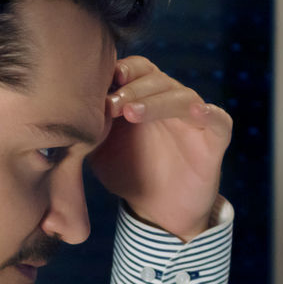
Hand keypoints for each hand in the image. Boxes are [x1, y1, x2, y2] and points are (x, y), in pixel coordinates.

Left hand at [88, 56, 232, 241]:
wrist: (158, 213)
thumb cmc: (129, 175)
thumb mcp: (99, 152)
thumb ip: (87, 130)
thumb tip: (64, 113)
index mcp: (143, 98)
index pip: (135, 70)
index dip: (119, 71)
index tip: (98, 83)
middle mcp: (170, 102)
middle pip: (156, 78)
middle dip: (131, 88)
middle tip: (110, 105)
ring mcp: (194, 119)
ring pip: (182, 96)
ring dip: (156, 101)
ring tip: (132, 113)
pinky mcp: (215, 138)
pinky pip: (218, 119)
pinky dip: (208, 113)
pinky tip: (195, 114)